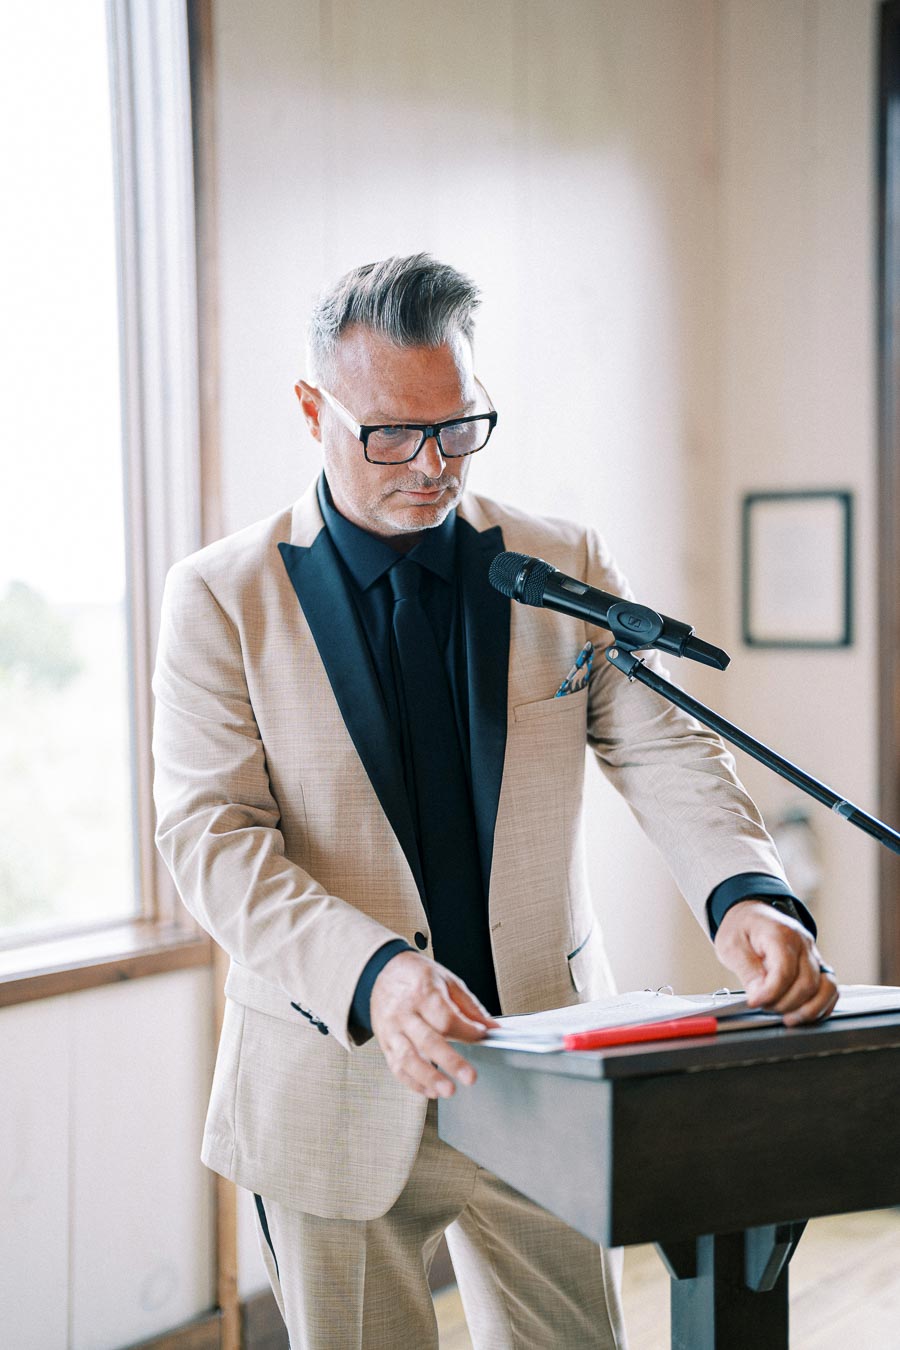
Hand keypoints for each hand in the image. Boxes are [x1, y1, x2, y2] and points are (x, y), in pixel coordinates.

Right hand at [369, 951, 498, 1097]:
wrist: (382, 972)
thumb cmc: (416, 976)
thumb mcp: (446, 980)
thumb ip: (469, 1006)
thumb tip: (491, 1027)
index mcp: (422, 993)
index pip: (446, 1018)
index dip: (466, 1031)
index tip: (482, 1037)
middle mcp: (404, 1013)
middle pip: (427, 1041)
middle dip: (450, 1061)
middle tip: (470, 1077)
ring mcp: (392, 1030)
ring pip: (407, 1058)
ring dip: (428, 1077)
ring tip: (447, 1090)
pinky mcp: (385, 1043)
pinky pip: (396, 1067)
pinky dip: (413, 1082)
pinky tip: (430, 1091)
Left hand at [714, 900, 838, 1025]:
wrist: (752, 913)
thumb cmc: (742, 927)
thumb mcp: (731, 945)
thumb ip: (747, 971)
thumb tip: (759, 996)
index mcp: (780, 934)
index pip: (784, 971)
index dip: (770, 993)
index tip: (754, 1003)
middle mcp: (803, 944)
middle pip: (807, 983)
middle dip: (785, 1004)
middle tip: (765, 1007)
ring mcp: (813, 954)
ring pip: (826, 988)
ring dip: (808, 1009)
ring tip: (787, 1018)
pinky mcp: (817, 965)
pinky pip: (830, 989)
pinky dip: (821, 1006)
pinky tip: (803, 1014)